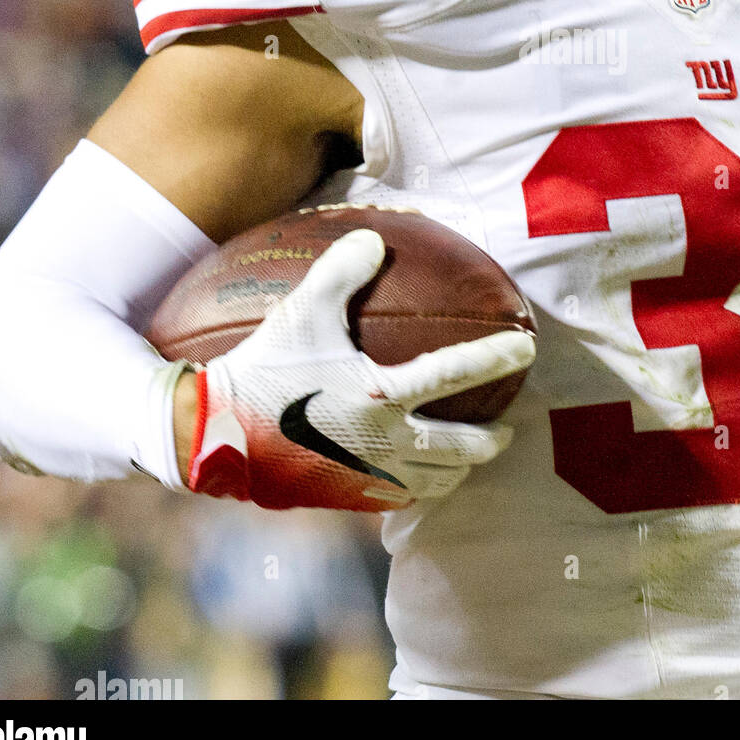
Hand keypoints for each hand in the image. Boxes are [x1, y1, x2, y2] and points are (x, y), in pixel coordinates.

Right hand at [186, 228, 535, 509]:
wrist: (213, 438)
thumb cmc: (260, 370)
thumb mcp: (300, 312)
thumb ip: (340, 271)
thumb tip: (375, 238)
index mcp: (379, 395)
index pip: (454, 373)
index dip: (495, 358)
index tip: (526, 349)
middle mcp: (383, 442)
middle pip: (460, 448)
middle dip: (491, 441)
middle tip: (507, 430)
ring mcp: (367, 478)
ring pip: (434, 483)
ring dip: (460, 470)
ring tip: (469, 458)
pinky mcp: (345, 499)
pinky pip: (398, 501)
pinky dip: (420, 490)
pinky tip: (417, 479)